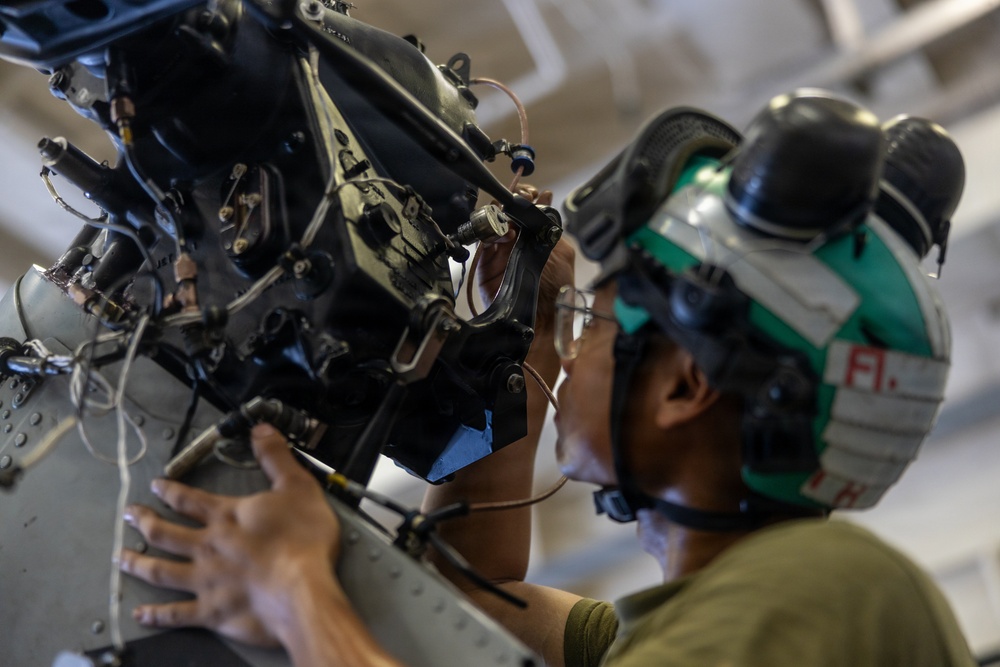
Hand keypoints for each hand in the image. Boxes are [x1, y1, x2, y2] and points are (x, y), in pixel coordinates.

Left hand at [118, 423, 340, 647]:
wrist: (302, 589)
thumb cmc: (303, 539)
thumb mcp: (298, 486)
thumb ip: (276, 458)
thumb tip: (260, 429)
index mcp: (226, 516)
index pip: (190, 499)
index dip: (170, 490)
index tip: (156, 486)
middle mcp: (207, 546)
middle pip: (165, 533)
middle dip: (144, 522)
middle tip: (129, 515)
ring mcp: (205, 581)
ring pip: (161, 571)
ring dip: (138, 564)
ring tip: (121, 558)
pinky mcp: (211, 611)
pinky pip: (175, 614)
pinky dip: (156, 615)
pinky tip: (140, 614)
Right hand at [475, 185, 574, 335]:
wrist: (541, 320)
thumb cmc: (554, 290)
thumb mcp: (560, 253)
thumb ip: (549, 228)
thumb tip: (546, 197)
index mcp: (535, 238)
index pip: (525, 209)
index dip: (525, 199)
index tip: (529, 194)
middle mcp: (516, 242)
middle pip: (505, 212)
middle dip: (510, 204)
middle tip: (517, 204)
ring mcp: (500, 251)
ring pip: (492, 223)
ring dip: (500, 217)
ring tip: (511, 221)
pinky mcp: (485, 263)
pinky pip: (483, 241)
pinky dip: (491, 233)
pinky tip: (503, 235)